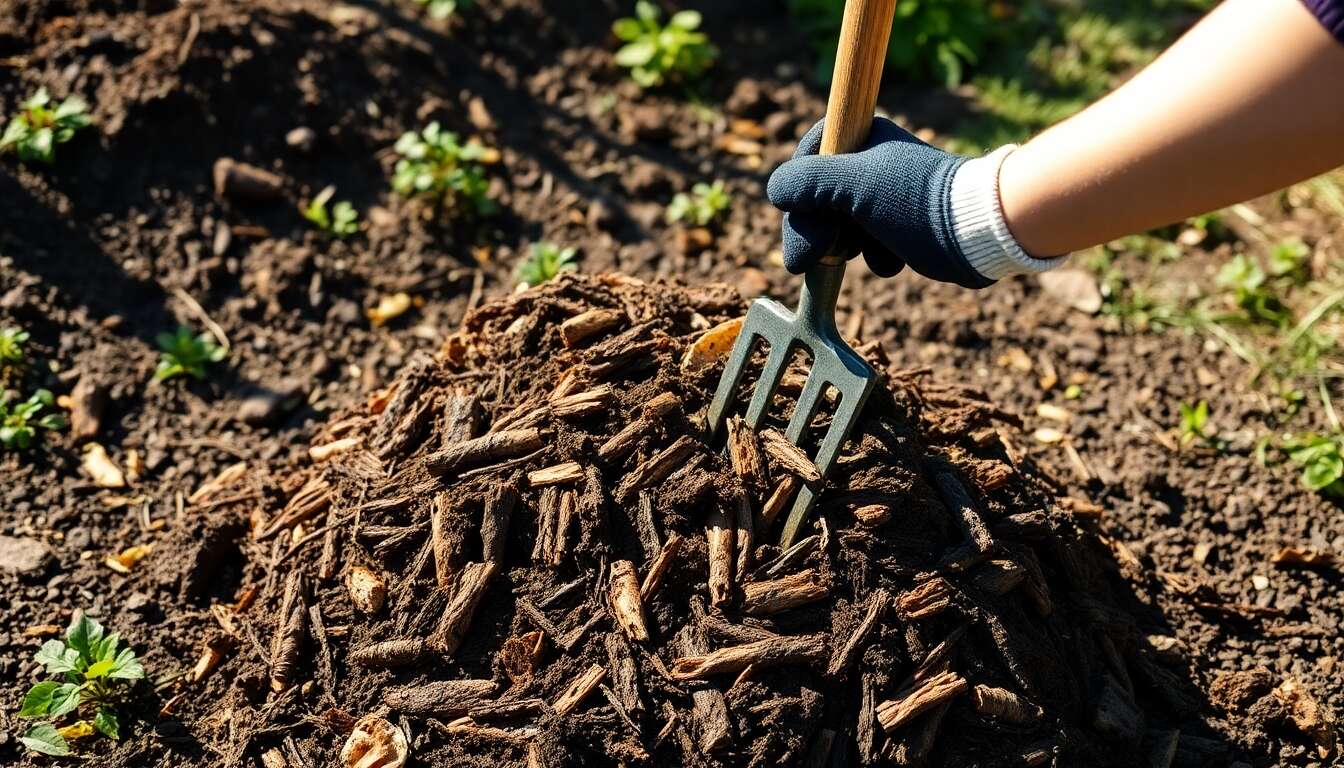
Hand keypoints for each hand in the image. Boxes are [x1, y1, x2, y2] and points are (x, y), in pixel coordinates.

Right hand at [767, 117, 992, 287]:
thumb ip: (807, 183)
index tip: (802, 215)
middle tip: (814, 257)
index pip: (808, 155)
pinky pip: (868, 244)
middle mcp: (872, 162)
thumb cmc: (916, 204)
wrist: (980, 233)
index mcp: (862, 137)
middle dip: (815, 230)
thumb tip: (776, 191)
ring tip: (863, 254)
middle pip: (818, 197)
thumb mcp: (854, 186)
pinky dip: (873, 256)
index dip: (798, 190)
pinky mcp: (901, 226)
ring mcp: (886, 196)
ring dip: (843, 247)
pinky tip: (890, 261)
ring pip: (839, 225)